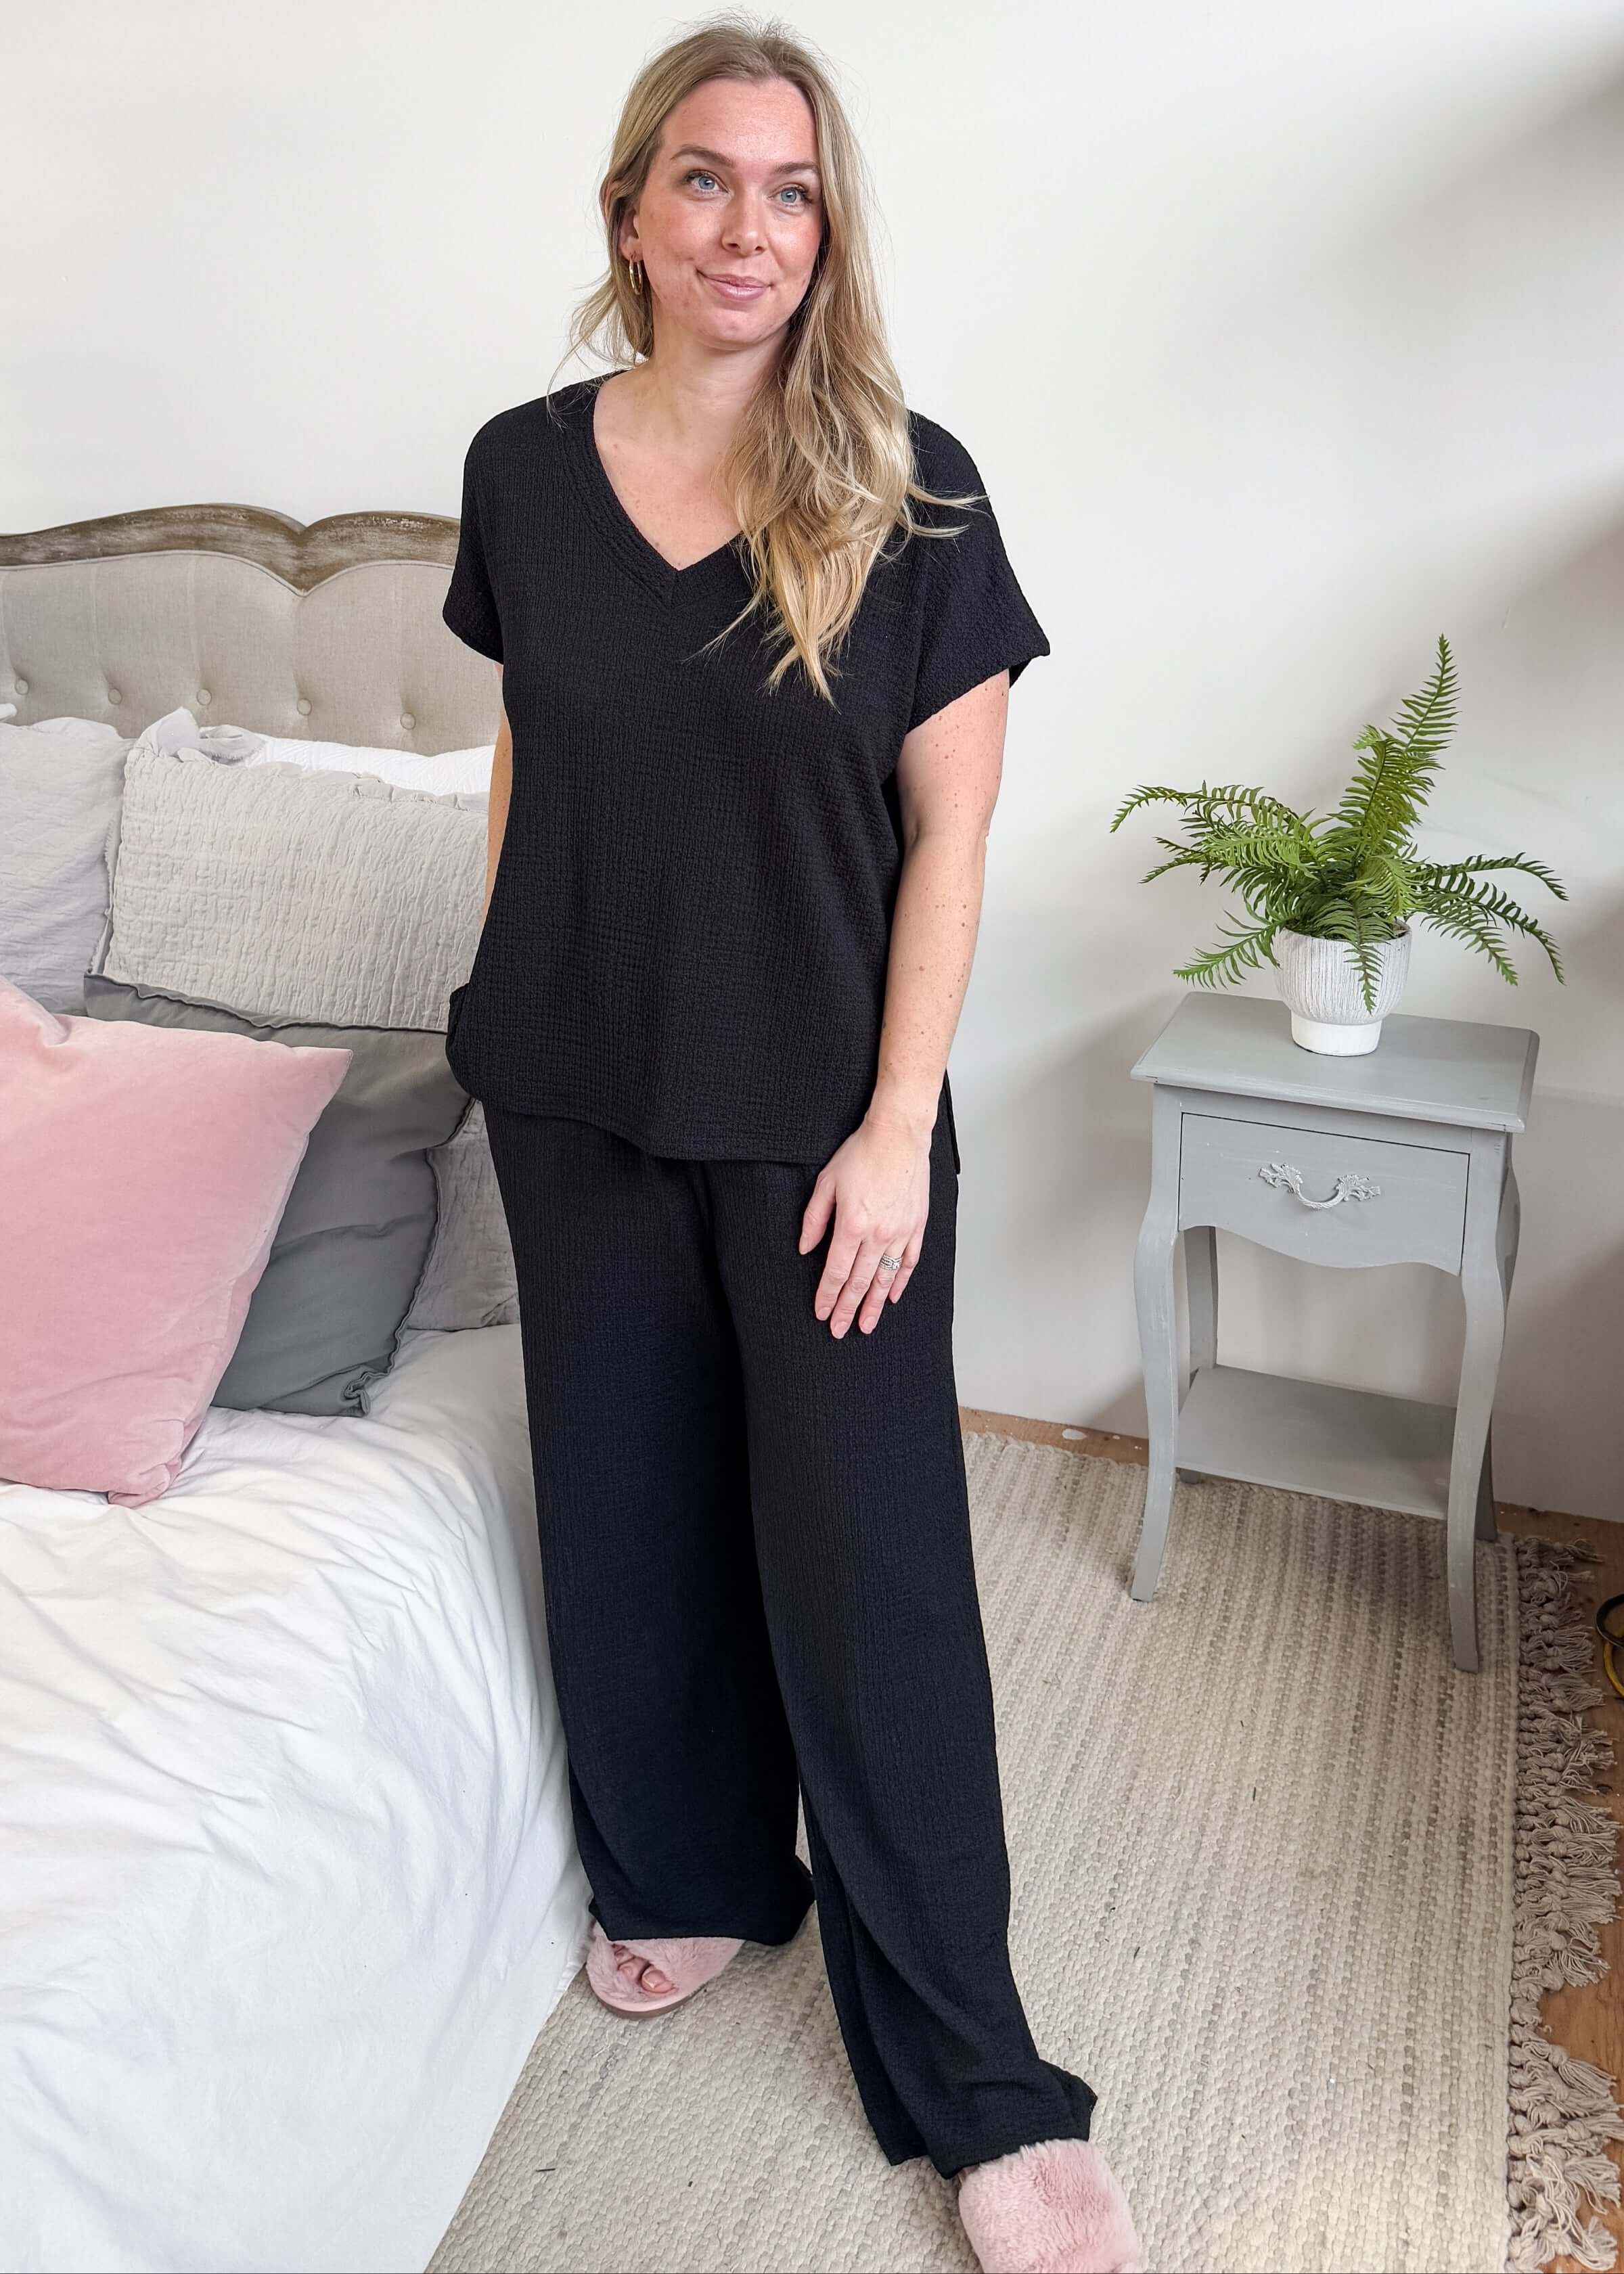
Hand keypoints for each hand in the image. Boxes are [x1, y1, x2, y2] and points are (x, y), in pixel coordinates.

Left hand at [798, 1104, 931, 1336]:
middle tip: (839, 1330)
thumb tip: (804, 1249)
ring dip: (873, 1305)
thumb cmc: (861, 1154)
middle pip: (859, 1282)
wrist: (898, 1136)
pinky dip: (900, 1282)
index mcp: (852, 1225)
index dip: (827, 1295)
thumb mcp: (826, 1183)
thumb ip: (814, 1220)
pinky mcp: (916, 1226)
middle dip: (847, 1309)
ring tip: (866, 1325)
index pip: (835, 1271)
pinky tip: (891, 1296)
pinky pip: (909, 1261)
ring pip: (885, 1278)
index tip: (821, 1313)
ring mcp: (901, 1232)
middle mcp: (878, 1234)